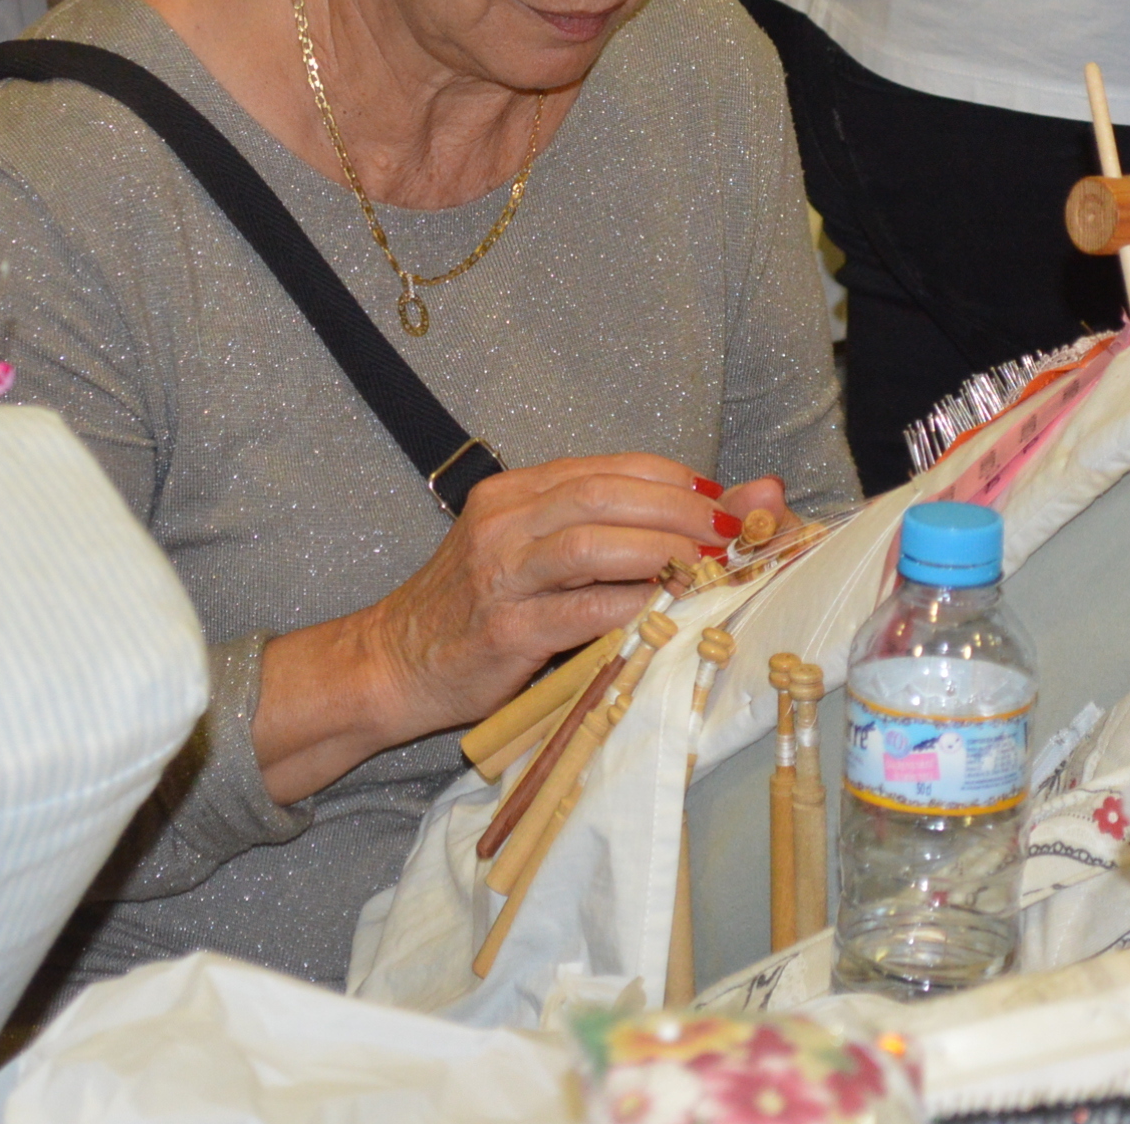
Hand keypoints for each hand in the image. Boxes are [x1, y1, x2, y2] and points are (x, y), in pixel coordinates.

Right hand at [255, 454, 762, 801]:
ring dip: (663, 552)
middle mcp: (504, 521)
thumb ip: (613, 531)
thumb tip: (725, 508)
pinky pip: (579, 612)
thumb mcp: (537, 556)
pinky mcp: (502, 631)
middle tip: (737, 534)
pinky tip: (670, 614)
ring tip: (712, 569)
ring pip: (592, 543)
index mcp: (515, 492)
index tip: (729, 502)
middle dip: (683, 510)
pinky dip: (631, 609)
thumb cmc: (479, 610)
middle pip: (606, 494)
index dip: (679, 480)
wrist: (391, 663)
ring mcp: (500, 575)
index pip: (611, 466)